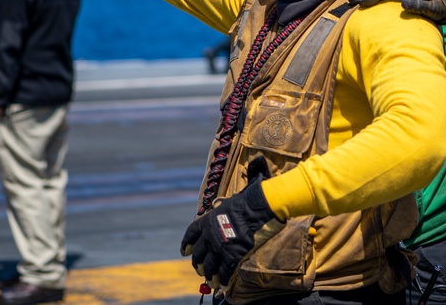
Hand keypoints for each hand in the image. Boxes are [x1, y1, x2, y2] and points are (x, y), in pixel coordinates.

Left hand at [180, 160, 283, 290]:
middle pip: (198, 253)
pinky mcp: (233, 256)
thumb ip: (250, 174)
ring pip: (209, 266)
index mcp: (209, 218)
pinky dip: (223, 279)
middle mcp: (211, 233)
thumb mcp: (247, 185)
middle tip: (198, 269)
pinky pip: (225, 272)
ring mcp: (221, 246)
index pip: (191, 233)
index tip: (183, 251)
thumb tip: (259, 160)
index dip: (186, 243)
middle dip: (197, 263)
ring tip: (210, 280)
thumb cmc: (255, 194)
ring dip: (208, 274)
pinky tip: (223, 284)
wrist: (262, 206)